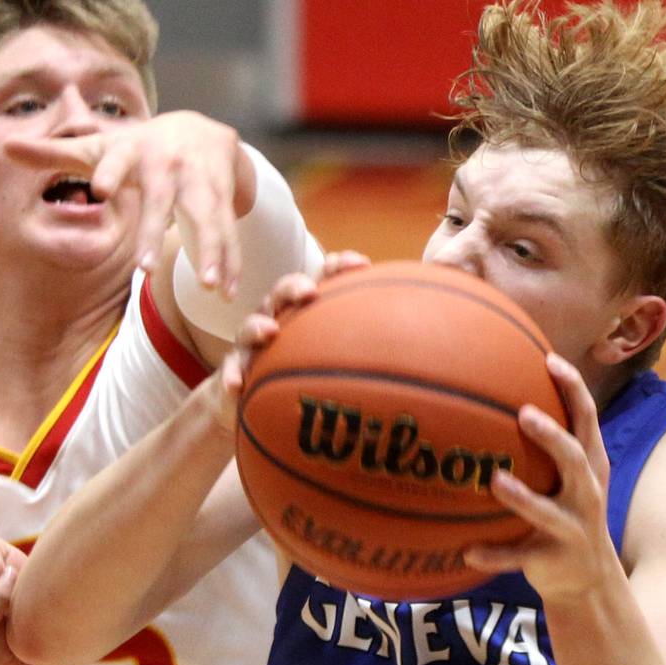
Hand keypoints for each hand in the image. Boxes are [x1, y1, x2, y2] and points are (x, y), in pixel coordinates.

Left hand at [5, 111, 245, 292]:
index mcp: (131, 150)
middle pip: (160, 200)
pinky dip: (230, 261)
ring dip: (211, 250)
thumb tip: (4, 146)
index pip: (116, 159)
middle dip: (154, 232)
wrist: (201, 129)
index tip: (99, 188)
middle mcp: (166, 163)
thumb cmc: (135, 146)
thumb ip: (55, 153)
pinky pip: (226, 231)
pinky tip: (229, 290)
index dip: (109, 171)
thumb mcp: (99, 145)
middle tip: (143, 269)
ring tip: (210, 284)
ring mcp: (198, 179)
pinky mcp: (222, 195)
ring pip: (204, 218)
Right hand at [216, 252, 371, 424]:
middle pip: (284, 292)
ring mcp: (255, 340)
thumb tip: (433, 345)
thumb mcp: (345, 354)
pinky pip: (232, 368)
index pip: (324, 278)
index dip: (339, 267)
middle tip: (309, 291)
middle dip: (295, 286)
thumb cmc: (310, 367)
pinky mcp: (237, 366)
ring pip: (252, 326)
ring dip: (258, 327)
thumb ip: (376, 342)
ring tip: (269, 333)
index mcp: (307, 308)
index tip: (361, 264)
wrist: (260, 400)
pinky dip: (232, 374)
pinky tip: (237, 386)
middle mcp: (280, 316)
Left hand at [462, 354, 619, 605]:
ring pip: (546, 511)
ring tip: (495, 480)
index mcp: (590, 465)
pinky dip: (494, 555)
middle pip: (575, 458)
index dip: (572, 387)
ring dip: (521, 496)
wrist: (589, 578)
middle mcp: (586, 492)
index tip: (549, 360)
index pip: (587, 417)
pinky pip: (519, 556)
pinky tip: (467, 552)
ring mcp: (572, 527)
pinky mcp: (552, 558)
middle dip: (552, 437)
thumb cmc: (567, 510)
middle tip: (524, 414)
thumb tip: (497, 388)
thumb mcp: (569, 476)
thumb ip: (548, 439)